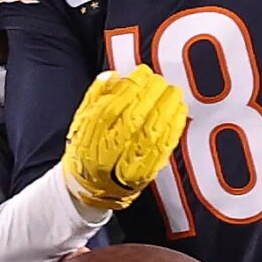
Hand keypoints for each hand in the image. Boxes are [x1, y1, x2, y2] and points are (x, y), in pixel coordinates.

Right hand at [61, 66, 188, 211]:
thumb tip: (112, 75)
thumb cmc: (87, 149)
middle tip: (160, 79)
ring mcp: (130, 162)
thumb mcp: (82, 121)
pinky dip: (174, 125)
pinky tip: (179, 111)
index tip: (143, 72)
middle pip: (135, 116)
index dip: (131, 86)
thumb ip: (95, 96)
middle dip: (151, 93)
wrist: (94, 188)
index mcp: (91, 136)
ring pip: (152, 129)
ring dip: (167, 107)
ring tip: (173, 91)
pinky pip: (164, 145)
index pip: (113, 105)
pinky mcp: (147, 170)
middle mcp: (110, 150)